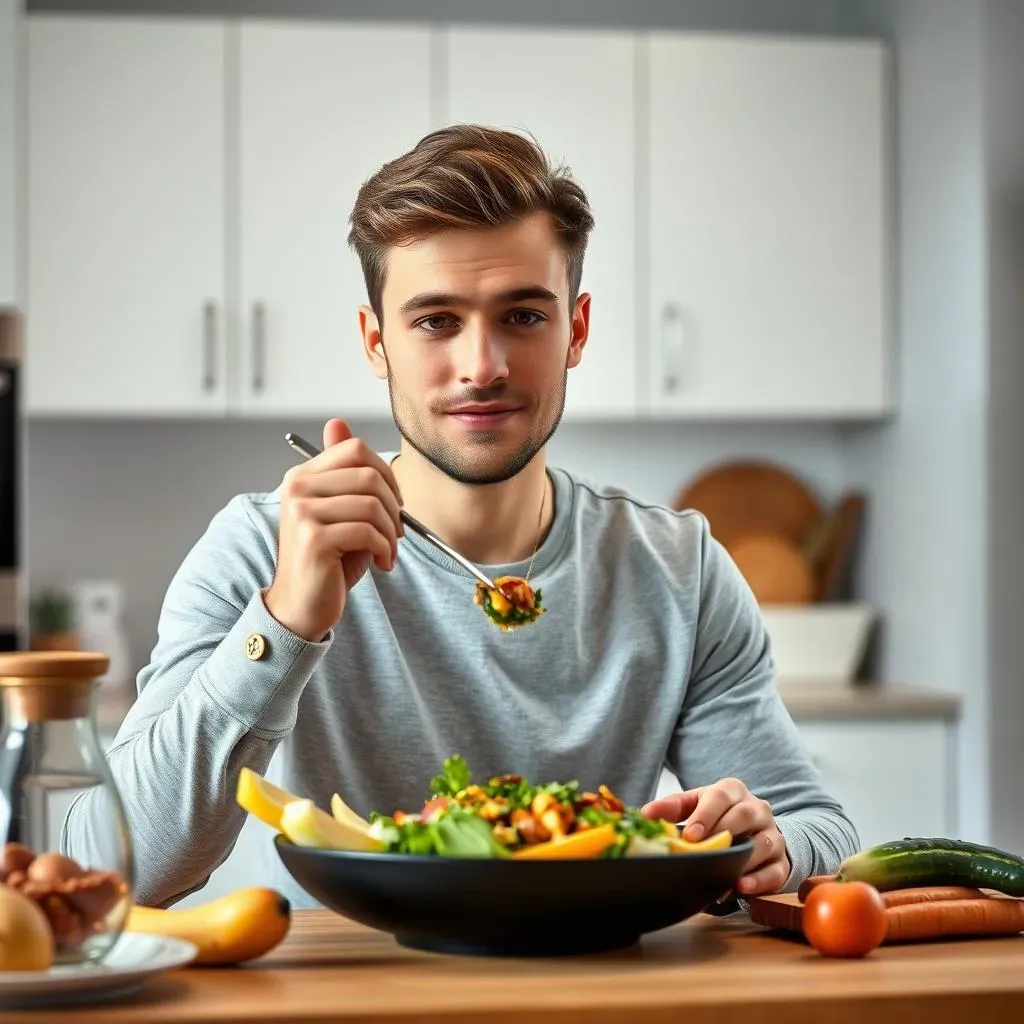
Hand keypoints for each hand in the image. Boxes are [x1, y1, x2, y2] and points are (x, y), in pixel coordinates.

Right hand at [264, 418, 403, 640]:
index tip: (393, 502)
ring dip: (391, 533)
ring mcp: (302, 512)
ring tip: (386, 551)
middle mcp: (297, 488)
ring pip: (373, 505)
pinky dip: (385, 550)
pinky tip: (381, 563)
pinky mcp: (313, 538)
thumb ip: (343, 472)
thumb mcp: (340, 511)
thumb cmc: (327, 562)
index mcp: (302, 476)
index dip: (386, 473)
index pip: (355, 448)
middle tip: (395, 532)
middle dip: (394, 506)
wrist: (301, 607)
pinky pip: (368, 532)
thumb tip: (337, 423)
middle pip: (369, 475)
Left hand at [642, 777, 789, 895]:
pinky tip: (741, 886)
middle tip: (703, 851)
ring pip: (763, 843)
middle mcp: (757, 809)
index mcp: (733, 790)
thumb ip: (673, 808)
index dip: (705, 815)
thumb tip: (646, 814)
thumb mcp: (696, 804)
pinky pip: (774, 871)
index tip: (689, 835)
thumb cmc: (718, 815)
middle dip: (722, 832)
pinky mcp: (781, 862)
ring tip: (721, 874)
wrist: (754, 829)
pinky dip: (759, 880)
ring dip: (742, 860)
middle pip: (744, 815)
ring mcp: (772, 835)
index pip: (720, 796)